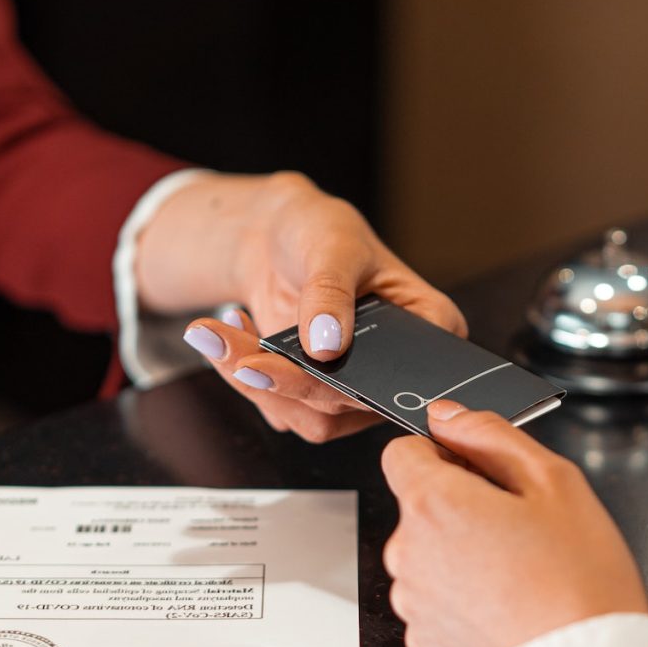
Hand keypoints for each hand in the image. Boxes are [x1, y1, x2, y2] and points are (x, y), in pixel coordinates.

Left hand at [134, 171, 465, 441]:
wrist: (275, 236)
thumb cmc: (321, 228)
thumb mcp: (333, 244)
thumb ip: (331, 292)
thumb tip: (327, 346)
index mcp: (429, 325)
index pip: (408, 373)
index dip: (360, 380)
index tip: (310, 363)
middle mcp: (397, 367)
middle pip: (350, 402)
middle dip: (288, 381)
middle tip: (242, 358)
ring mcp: (354, 385)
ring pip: (311, 417)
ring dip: (256, 385)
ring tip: (218, 335)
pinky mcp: (313, 393)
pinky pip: (280, 408)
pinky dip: (244, 378)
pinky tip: (228, 334)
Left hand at [381, 402, 647, 646]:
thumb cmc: (580, 580)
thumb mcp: (552, 479)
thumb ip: (489, 434)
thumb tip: (446, 415)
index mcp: (433, 503)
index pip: (401, 452)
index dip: (441, 453)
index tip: (476, 471)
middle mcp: (408, 551)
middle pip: (417, 505)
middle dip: (457, 505)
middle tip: (516, 527)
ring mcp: (412, 601)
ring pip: (425, 553)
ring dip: (457, 553)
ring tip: (516, 573)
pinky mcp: (423, 642)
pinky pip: (433, 600)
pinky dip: (460, 598)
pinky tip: (505, 606)